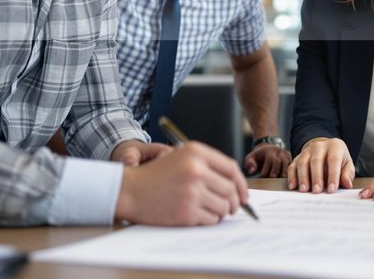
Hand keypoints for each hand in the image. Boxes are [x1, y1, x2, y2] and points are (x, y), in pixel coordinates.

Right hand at [114, 141, 248, 225]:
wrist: (130, 191)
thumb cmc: (156, 176)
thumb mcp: (182, 157)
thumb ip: (208, 165)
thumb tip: (236, 185)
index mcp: (196, 152)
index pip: (231, 168)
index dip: (241, 183)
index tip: (243, 194)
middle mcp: (196, 170)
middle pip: (230, 189)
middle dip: (234, 202)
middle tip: (231, 207)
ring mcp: (192, 192)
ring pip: (224, 206)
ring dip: (221, 212)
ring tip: (209, 210)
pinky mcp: (187, 212)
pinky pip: (212, 219)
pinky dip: (209, 220)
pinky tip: (198, 215)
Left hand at [244, 144, 291, 177]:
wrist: (267, 149)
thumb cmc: (258, 156)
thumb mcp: (251, 157)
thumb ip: (249, 163)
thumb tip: (252, 171)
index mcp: (269, 151)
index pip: (270, 160)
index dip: (266, 169)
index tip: (262, 177)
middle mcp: (279, 152)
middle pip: (279, 161)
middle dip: (275, 171)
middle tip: (272, 179)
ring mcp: (286, 154)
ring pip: (287, 163)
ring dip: (284, 173)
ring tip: (280, 182)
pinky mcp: (290, 158)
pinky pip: (292, 165)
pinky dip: (290, 172)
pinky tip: (287, 180)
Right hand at [286, 137, 353, 192]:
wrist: (325, 149)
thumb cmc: (338, 160)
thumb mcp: (347, 164)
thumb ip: (347, 174)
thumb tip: (347, 184)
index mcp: (335, 146)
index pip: (333, 160)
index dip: (333, 175)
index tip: (332, 189)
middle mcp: (319, 146)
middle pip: (316, 161)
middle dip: (316, 177)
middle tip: (317, 191)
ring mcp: (307, 151)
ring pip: (303, 163)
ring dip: (303, 178)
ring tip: (305, 190)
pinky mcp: (297, 157)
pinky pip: (292, 166)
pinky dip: (292, 177)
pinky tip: (293, 186)